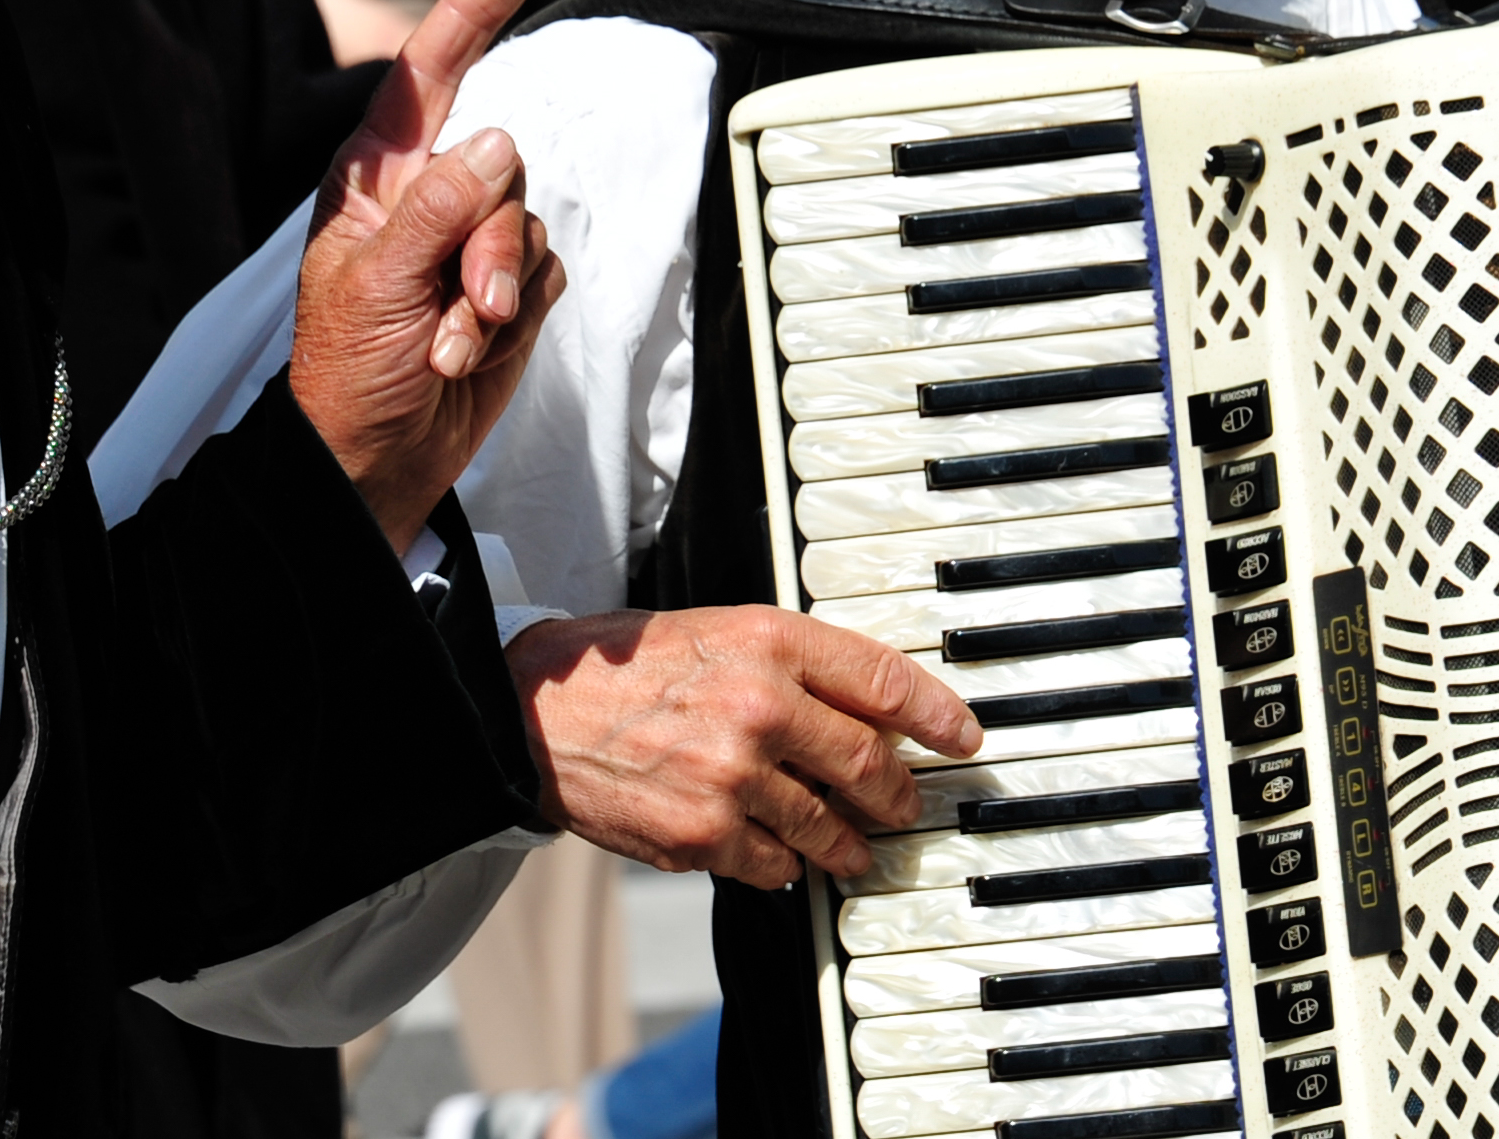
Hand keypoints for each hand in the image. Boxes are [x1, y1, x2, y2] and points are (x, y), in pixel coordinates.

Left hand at [289, 0, 562, 551]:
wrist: (371, 460)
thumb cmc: (344, 374)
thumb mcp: (376, 285)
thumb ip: (438, 211)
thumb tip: (494, 142)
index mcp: (374, 176)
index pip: (428, 73)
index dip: (472, 11)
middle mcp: (426, 196)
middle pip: (500, 162)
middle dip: (489, 240)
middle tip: (462, 306)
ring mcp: (468, 243)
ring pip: (526, 222)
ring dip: (498, 295)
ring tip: (452, 346)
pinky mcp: (506, 288)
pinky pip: (544, 273)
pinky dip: (514, 321)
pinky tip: (468, 355)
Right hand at [505, 607, 981, 886]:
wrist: (534, 712)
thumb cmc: (626, 668)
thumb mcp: (717, 631)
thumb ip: (793, 665)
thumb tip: (871, 715)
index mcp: (768, 641)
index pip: (884, 680)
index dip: (937, 715)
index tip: (963, 737)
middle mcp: (759, 706)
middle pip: (870, 764)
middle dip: (897, 796)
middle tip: (903, 807)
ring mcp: (733, 777)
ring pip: (828, 827)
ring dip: (847, 845)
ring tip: (850, 849)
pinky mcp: (704, 836)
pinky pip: (775, 867)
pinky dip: (781, 866)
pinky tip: (772, 853)